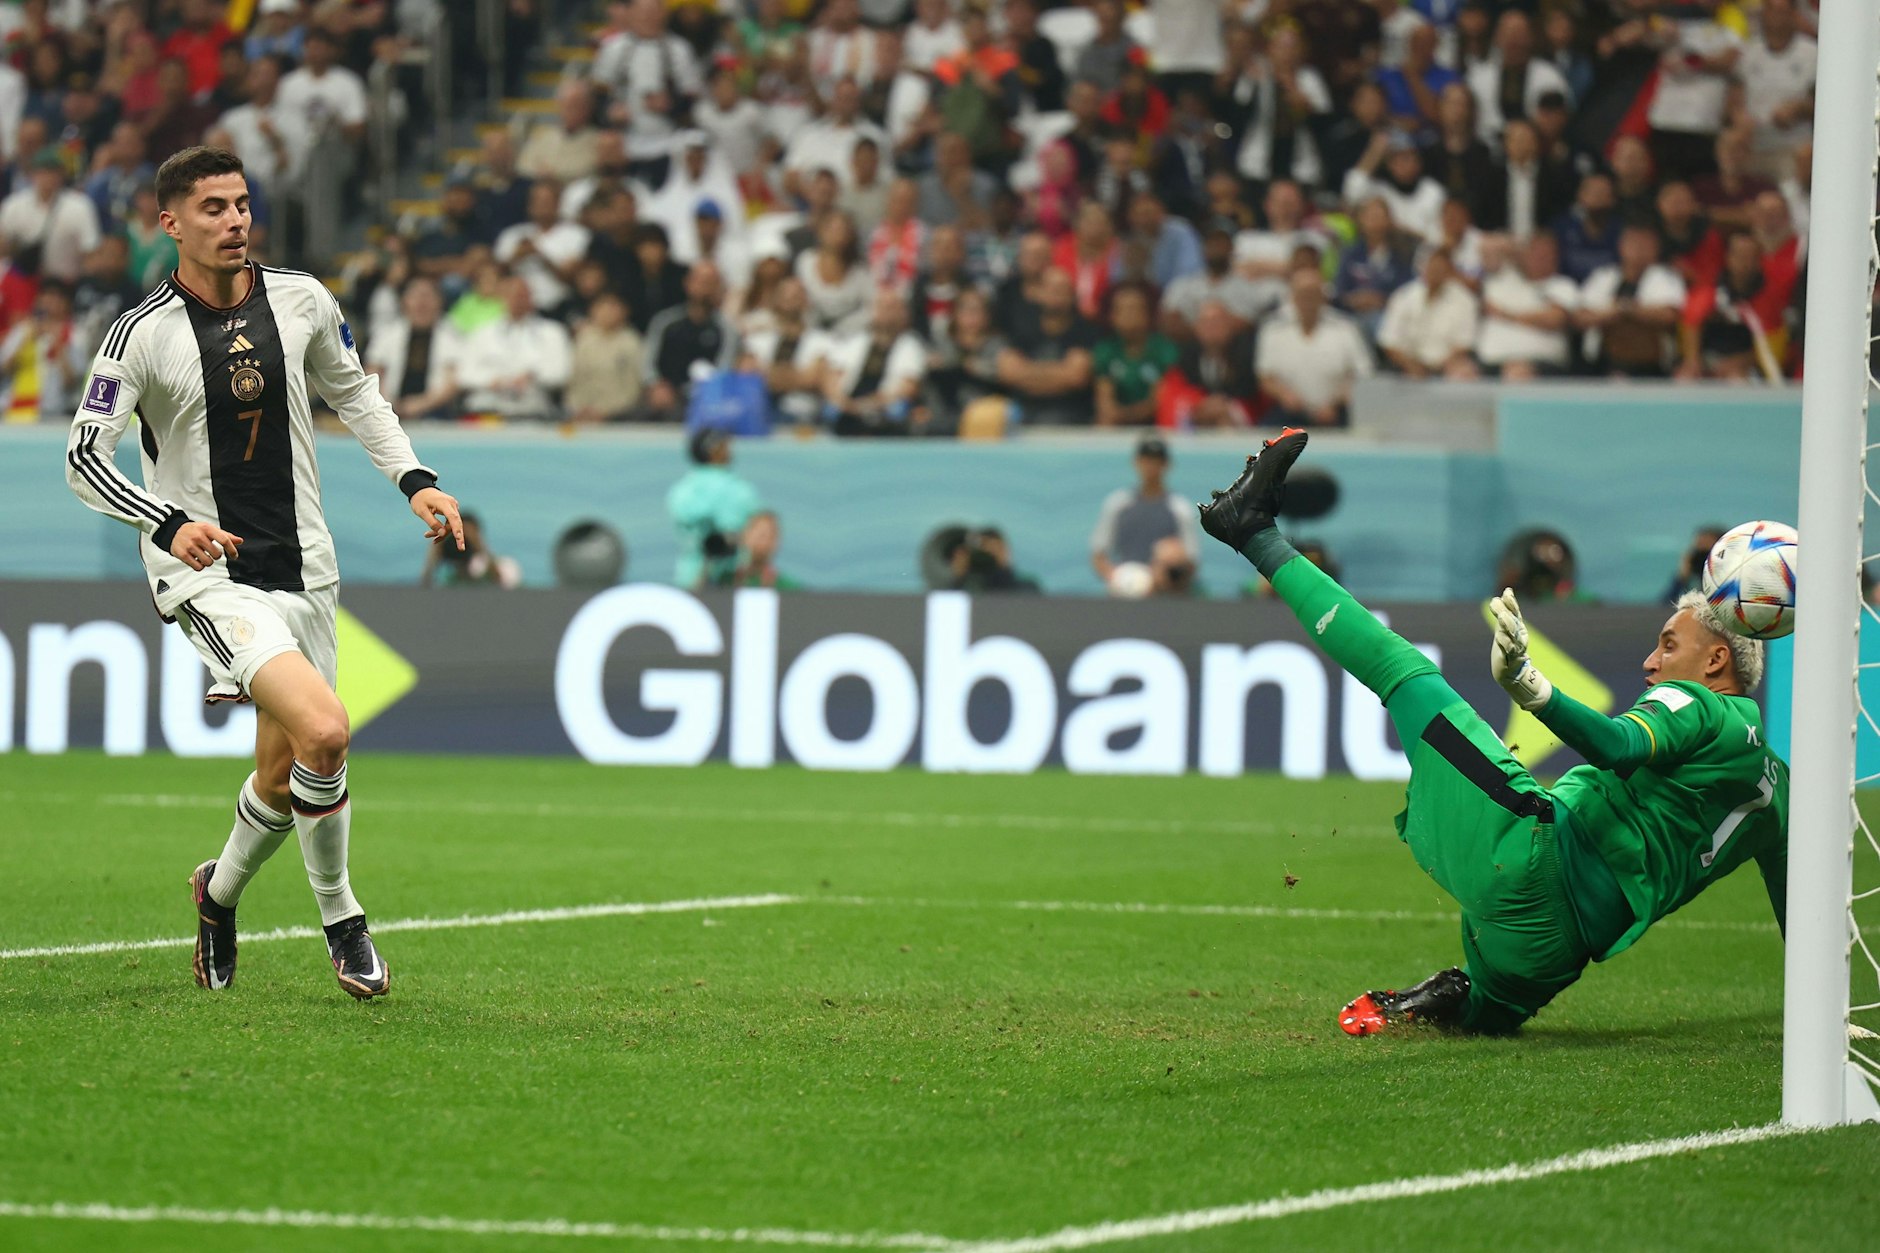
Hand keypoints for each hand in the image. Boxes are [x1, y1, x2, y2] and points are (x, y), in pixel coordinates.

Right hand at [170, 520, 242, 570]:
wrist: (174, 531)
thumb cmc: (196, 531)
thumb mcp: (210, 529)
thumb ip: (225, 536)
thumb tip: (240, 541)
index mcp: (207, 528)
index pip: (224, 540)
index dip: (232, 550)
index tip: (234, 556)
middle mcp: (198, 536)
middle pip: (217, 554)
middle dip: (217, 556)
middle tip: (212, 552)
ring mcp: (189, 546)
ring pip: (208, 562)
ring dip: (208, 562)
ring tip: (203, 556)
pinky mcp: (182, 554)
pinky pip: (198, 567)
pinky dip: (200, 566)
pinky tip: (197, 560)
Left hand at [411, 486, 463, 549]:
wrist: (421, 489)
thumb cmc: (420, 500)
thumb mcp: (421, 511)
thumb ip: (432, 522)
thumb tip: (442, 534)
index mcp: (444, 503)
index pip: (453, 518)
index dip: (457, 529)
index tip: (459, 539)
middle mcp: (452, 504)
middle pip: (456, 523)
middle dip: (457, 536)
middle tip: (461, 549)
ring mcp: (453, 507)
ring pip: (452, 524)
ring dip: (442, 532)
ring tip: (427, 536)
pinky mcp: (452, 510)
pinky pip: (450, 522)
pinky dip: (442, 529)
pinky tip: (433, 535)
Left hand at [1489, 587, 1553, 710]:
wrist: (1511, 671)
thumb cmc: (1507, 645)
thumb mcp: (1504, 626)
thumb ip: (1504, 609)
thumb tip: (1507, 590)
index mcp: (1518, 626)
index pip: (1515, 612)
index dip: (1511, 603)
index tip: (1506, 593)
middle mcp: (1519, 636)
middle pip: (1514, 622)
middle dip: (1508, 612)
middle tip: (1499, 603)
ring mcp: (1516, 648)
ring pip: (1513, 636)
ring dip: (1507, 626)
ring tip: (1501, 617)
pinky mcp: (1510, 660)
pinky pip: (1509, 652)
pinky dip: (1505, 644)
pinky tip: (1499, 637)